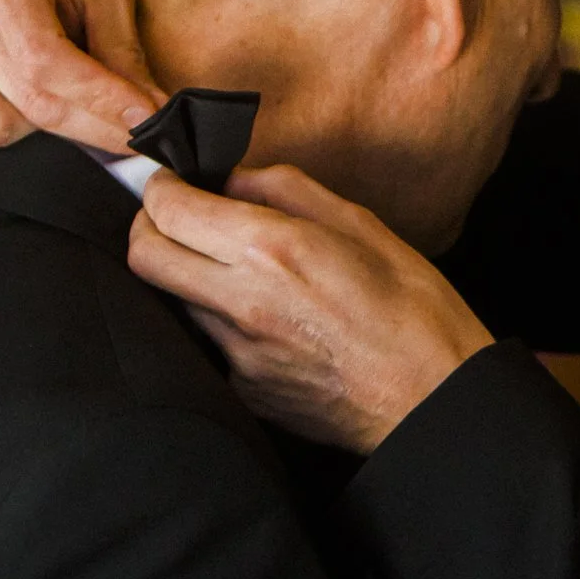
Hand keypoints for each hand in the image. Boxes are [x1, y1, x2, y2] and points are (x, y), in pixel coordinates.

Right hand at [0, 0, 160, 154]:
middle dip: (92, 126)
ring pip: (0, 130)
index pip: (47, 62)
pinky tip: (18, 91)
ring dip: (44, 125)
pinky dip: (6, 129)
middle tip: (133, 132)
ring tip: (55, 84)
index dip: (100, 100)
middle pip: (29, 103)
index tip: (145, 122)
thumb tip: (148, 117)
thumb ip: (123, 54)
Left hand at [127, 167, 494, 452]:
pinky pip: (210, 343)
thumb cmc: (414, 310)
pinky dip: (221, 322)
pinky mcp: (244, 391)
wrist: (434, 399)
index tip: (172, 183)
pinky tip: (265, 319)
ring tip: (233, 269)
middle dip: (149, 226)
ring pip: (174, 301)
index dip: (161, 187)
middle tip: (176, 217)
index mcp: (272, 250)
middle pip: (145, 256)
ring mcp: (238, 353)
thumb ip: (286, 190)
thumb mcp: (361, 225)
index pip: (170, 209)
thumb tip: (234, 179)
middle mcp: (243, 302)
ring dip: (187, 275)